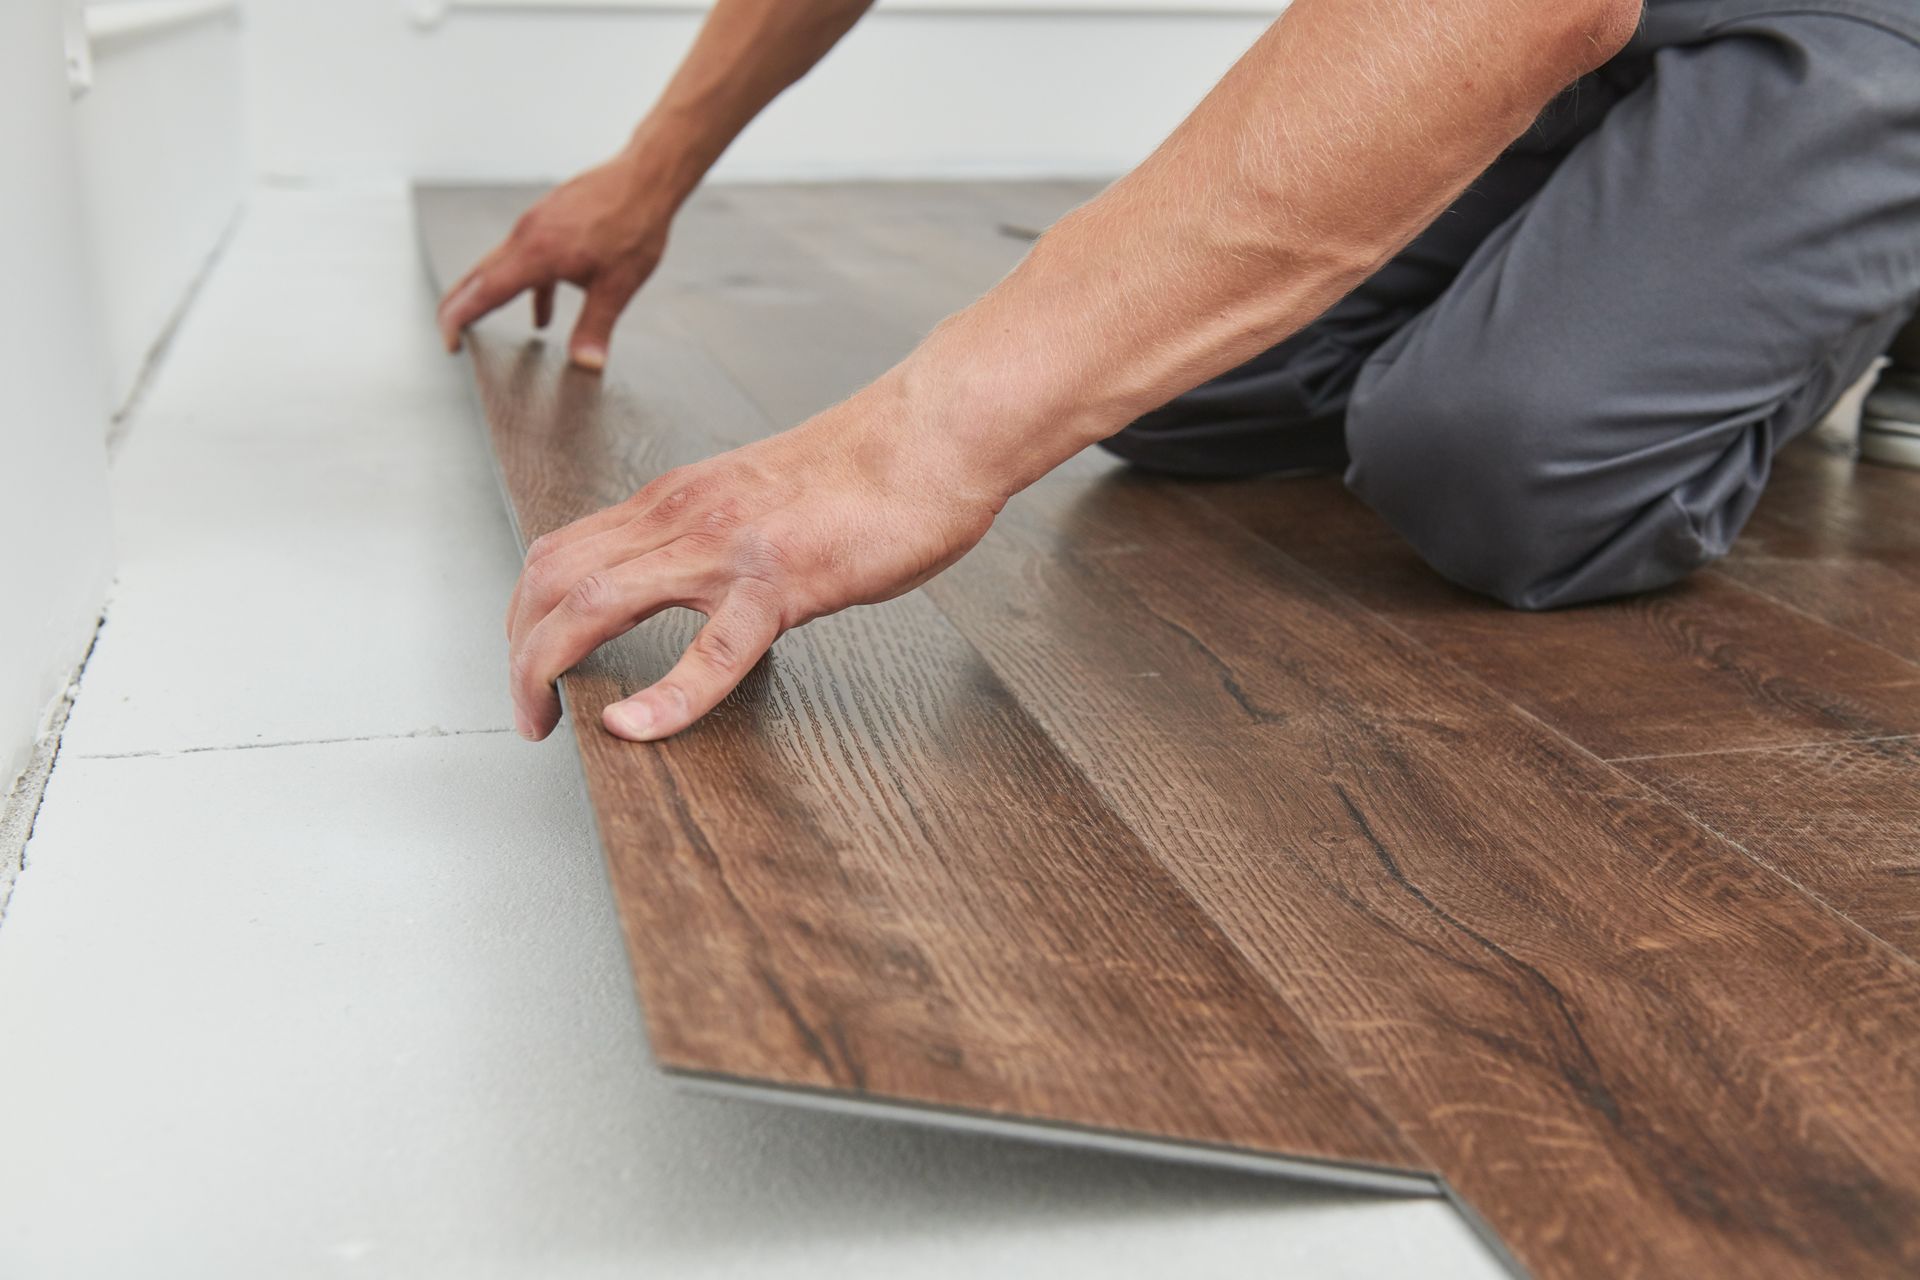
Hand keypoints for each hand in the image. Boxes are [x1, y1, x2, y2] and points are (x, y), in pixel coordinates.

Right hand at [437, 149, 673, 370]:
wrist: (646, 177)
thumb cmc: (635, 225)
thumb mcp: (618, 286)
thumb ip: (596, 327)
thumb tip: (587, 365)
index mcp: (536, 253)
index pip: (483, 292)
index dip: (460, 321)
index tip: (450, 346)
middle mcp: (526, 236)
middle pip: (478, 277)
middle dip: (459, 309)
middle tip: (449, 340)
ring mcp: (535, 226)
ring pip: (500, 266)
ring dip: (489, 297)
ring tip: (481, 327)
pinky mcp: (549, 221)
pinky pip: (527, 260)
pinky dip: (526, 288)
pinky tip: (543, 316)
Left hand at [505, 387, 1001, 741]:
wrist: (933, 434)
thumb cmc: (868, 471)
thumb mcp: (760, 499)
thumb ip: (717, 537)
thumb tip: (702, 589)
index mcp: (676, 499)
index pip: (562, 550)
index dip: (525, 613)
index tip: (530, 663)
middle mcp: (683, 515)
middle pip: (553, 578)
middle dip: (519, 653)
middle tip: (528, 710)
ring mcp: (726, 547)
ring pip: (597, 603)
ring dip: (548, 668)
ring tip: (546, 722)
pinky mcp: (781, 579)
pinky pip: (711, 650)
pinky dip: (665, 699)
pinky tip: (638, 729)